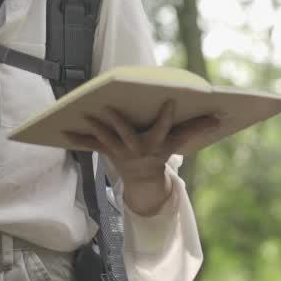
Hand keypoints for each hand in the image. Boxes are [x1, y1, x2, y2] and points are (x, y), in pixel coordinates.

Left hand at [64, 100, 219, 215]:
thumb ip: (197, 128)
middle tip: (107, 108)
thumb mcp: (179, 142)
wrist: (144, 179)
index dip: (166, 116)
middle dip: (117, 122)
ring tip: (83, 114)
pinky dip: (76, 138)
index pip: (164, 129)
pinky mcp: (107, 151)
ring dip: (94, 128)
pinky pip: (90, 144)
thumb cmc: (163, 151)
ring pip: (106, 139)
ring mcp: (120, 151)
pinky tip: (60, 130)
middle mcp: (137, 149)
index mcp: (157, 143)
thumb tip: (220, 116)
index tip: (169, 100)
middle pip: (127, 135)